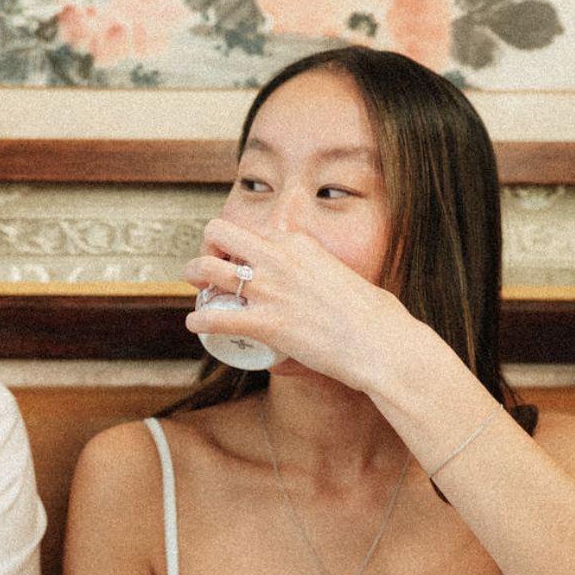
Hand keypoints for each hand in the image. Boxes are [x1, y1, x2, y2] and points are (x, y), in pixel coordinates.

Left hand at [183, 216, 413, 390]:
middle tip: (208, 269)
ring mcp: (270, 289)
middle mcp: (279, 258)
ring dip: (193, 276)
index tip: (239, 263)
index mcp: (300, 243)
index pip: (254, 231)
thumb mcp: (346, 277)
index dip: (240, 246)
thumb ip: (328, 275)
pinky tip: (195, 324)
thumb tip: (327, 288)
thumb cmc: (374, 317)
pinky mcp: (266, 323)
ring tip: (196, 290)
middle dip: (207, 247)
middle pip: (220, 232)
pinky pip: (215, 317)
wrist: (381, 344)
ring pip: (207, 269)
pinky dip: (198, 320)